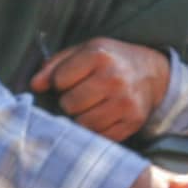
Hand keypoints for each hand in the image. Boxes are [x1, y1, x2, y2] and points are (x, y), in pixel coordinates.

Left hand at [33, 37, 170, 141]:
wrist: (152, 73)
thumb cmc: (111, 61)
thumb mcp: (84, 51)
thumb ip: (55, 65)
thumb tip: (35, 86)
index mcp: (99, 55)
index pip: (59, 81)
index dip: (61, 82)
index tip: (72, 79)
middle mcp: (114, 78)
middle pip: (70, 104)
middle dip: (71, 102)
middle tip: (82, 95)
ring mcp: (126, 102)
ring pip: (84, 124)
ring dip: (82, 118)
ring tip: (92, 107)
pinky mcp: (133, 122)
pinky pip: (101, 136)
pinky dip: (97, 130)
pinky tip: (103, 117)